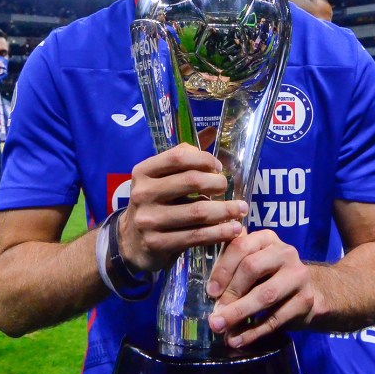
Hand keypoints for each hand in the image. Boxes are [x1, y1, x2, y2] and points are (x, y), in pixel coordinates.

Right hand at [119, 143, 246, 271]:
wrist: (132, 242)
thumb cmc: (156, 203)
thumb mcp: (162, 177)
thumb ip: (185, 155)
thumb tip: (212, 130)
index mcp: (143, 171)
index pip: (178, 157)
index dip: (204, 159)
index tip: (218, 167)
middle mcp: (143, 193)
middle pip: (191, 181)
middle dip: (217, 183)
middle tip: (227, 188)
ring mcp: (149, 220)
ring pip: (198, 212)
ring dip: (226, 210)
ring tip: (241, 209)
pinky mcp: (158, 243)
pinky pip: (196, 236)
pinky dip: (219, 232)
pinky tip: (233, 229)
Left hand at [206, 228, 315, 348]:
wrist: (311, 292)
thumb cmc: (271, 276)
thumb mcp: (254, 264)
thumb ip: (233, 268)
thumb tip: (209, 293)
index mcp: (266, 239)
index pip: (241, 246)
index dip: (223, 269)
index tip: (210, 291)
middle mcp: (285, 252)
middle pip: (252, 268)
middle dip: (230, 293)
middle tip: (214, 313)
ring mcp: (298, 275)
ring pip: (265, 295)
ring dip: (239, 313)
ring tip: (220, 327)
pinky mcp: (305, 300)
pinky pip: (275, 318)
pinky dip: (253, 332)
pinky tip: (237, 340)